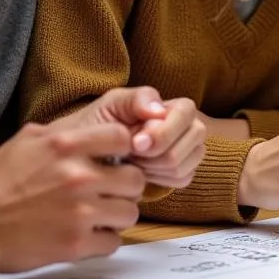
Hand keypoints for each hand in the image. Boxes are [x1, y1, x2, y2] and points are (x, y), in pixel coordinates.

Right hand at [0, 121, 146, 272]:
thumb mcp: (27, 141)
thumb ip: (66, 133)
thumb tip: (96, 131)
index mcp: (66, 146)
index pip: (124, 138)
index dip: (123, 150)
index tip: (115, 160)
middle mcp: (78, 176)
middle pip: (135, 179)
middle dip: (125, 186)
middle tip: (110, 191)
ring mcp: (80, 212)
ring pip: (130, 212)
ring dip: (116, 214)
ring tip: (98, 214)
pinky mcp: (76, 244)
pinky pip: (114, 242)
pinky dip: (103, 240)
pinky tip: (87, 233)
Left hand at [53, 87, 204, 188]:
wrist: (85, 154)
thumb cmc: (99, 125)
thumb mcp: (112, 104)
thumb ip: (137, 99)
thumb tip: (160, 112)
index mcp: (173, 107)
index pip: (186, 113)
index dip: (165, 131)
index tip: (136, 144)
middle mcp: (187, 127)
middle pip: (194, 139)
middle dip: (159, 153)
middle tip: (133, 154)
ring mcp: (188, 151)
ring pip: (185, 162)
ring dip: (155, 166)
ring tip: (133, 161)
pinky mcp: (182, 172)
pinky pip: (182, 179)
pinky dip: (158, 179)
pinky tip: (141, 173)